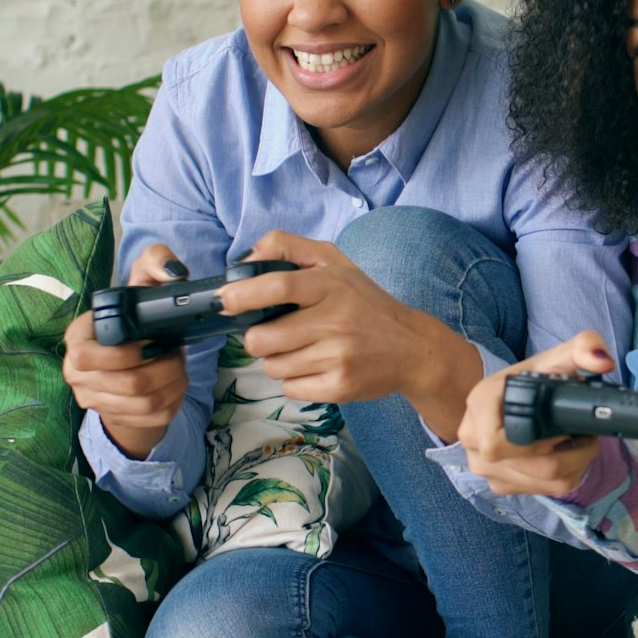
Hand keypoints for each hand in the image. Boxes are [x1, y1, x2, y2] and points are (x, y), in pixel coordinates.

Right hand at [61, 243, 193, 458]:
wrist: (134, 354)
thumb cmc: (135, 314)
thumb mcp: (143, 281)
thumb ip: (156, 262)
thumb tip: (173, 272)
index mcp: (76, 339)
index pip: (88, 357)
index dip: (128, 354)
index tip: (154, 342)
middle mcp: (76, 373)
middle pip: (129, 385)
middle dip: (165, 369)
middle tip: (177, 355)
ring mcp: (94, 399)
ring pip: (145, 403)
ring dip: (174, 384)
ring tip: (179, 366)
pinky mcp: (117, 418)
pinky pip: (154, 417)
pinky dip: (175, 400)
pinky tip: (175, 383)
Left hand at [221, 230, 482, 435]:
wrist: (413, 348)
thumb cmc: (364, 302)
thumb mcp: (334, 261)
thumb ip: (288, 248)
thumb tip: (245, 260)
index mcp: (332, 286)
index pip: (279, 287)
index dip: (243, 295)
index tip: (225, 301)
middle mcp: (336, 321)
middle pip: (263, 339)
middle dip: (256, 338)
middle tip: (273, 332)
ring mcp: (338, 358)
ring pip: (273, 367)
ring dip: (277, 360)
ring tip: (303, 348)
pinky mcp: (340, 388)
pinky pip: (291, 389)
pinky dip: (295, 380)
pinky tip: (316, 367)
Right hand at [459, 331, 622, 496]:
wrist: (506, 398)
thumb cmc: (531, 378)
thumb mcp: (559, 356)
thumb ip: (585, 347)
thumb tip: (602, 362)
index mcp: (480, 404)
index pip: (498, 443)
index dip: (543, 440)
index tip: (564, 426)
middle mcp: (474, 442)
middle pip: (538, 467)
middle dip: (574, 452)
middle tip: (583, 433)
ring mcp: (485, 469)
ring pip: (547, 482)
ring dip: (574, 464)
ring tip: (577, 441)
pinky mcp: (501, 486)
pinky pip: (544, 491)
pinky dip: (566, 475)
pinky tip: (566, 455)